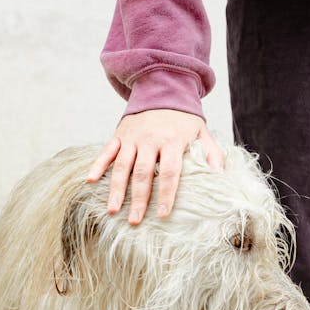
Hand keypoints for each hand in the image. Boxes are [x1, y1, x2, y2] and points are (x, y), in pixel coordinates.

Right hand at [87, 109, 223, 223]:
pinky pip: (107, 151)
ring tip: (113, 210)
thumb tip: (219, 176)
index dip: (166, 194)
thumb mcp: (202, 132)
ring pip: (122, 166)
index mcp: (173, 140)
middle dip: (138, 199)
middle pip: (143, 173)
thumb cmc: (184, 118)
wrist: (163, 88)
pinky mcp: (120, 134)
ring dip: (116, 189)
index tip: (162, 214)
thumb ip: (212, 154)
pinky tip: (90, 180)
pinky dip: (98, 165)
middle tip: (134, 221)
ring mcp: (133, 137)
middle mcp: (151, 139)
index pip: (169, 171)